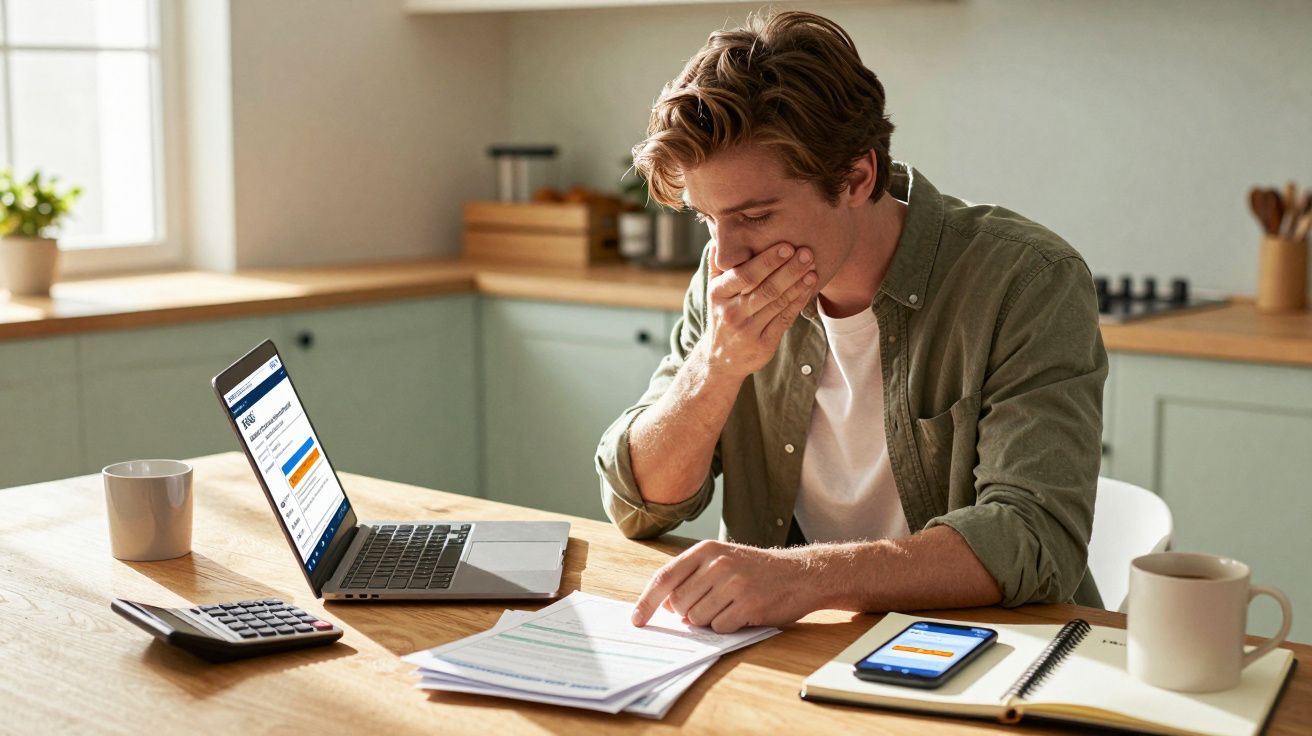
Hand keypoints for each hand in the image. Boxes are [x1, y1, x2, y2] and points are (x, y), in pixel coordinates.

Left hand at [630, 540, 824, 633]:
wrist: (800, 574)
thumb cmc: (756, 570)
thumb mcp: (722, 560)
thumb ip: (691, 577)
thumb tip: (662, 605)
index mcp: (706, 551)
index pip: (665, 578)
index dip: (646, 601)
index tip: (636, 619)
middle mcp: (717, 564)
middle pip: (678, 604)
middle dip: (686, 614)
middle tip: (710, 605)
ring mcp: (733, 584)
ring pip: (697, 619)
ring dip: (709, 620)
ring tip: (730, 606)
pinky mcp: (748, 604)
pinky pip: (720, 627)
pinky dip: (727, 626)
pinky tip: (743, 612)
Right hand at [704, 242, 817, 378]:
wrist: (720, 359)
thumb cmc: (721, 315)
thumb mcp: (713, 291)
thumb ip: (718, 265)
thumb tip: (720, 237)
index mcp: (719, 294)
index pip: (745, 275)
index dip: (767, 261)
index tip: (786, 246)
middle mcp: (731, 312)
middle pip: (764, 288)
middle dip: (788, 269)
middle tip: (806, 253)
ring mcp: (748, 329)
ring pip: (777, 303)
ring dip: (798, 284)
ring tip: (813, 268)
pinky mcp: (763, 344)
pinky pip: (785, 319)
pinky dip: (798, 302)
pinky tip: (809, 288)